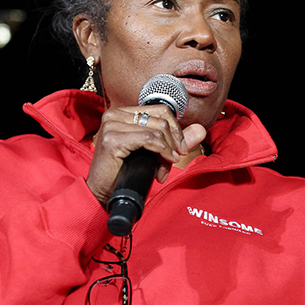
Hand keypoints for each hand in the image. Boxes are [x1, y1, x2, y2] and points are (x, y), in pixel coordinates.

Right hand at [86, 105, 205, 206]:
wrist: (104, 193)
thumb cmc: (125, 172)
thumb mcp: (154, 153)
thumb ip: (176, 140)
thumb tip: (200, 129)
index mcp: (124, 113)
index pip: (162, 110)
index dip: (176, 130)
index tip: (179, 149)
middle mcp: (115, 114)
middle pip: (161, 119)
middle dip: (173, 142)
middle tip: (172, 161)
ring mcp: (112, 125)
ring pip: (157, 130)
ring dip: (167, 151)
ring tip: (164, 168)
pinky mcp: (112, 139)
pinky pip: (148, 139)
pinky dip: (161, 151)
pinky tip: (164, 163)